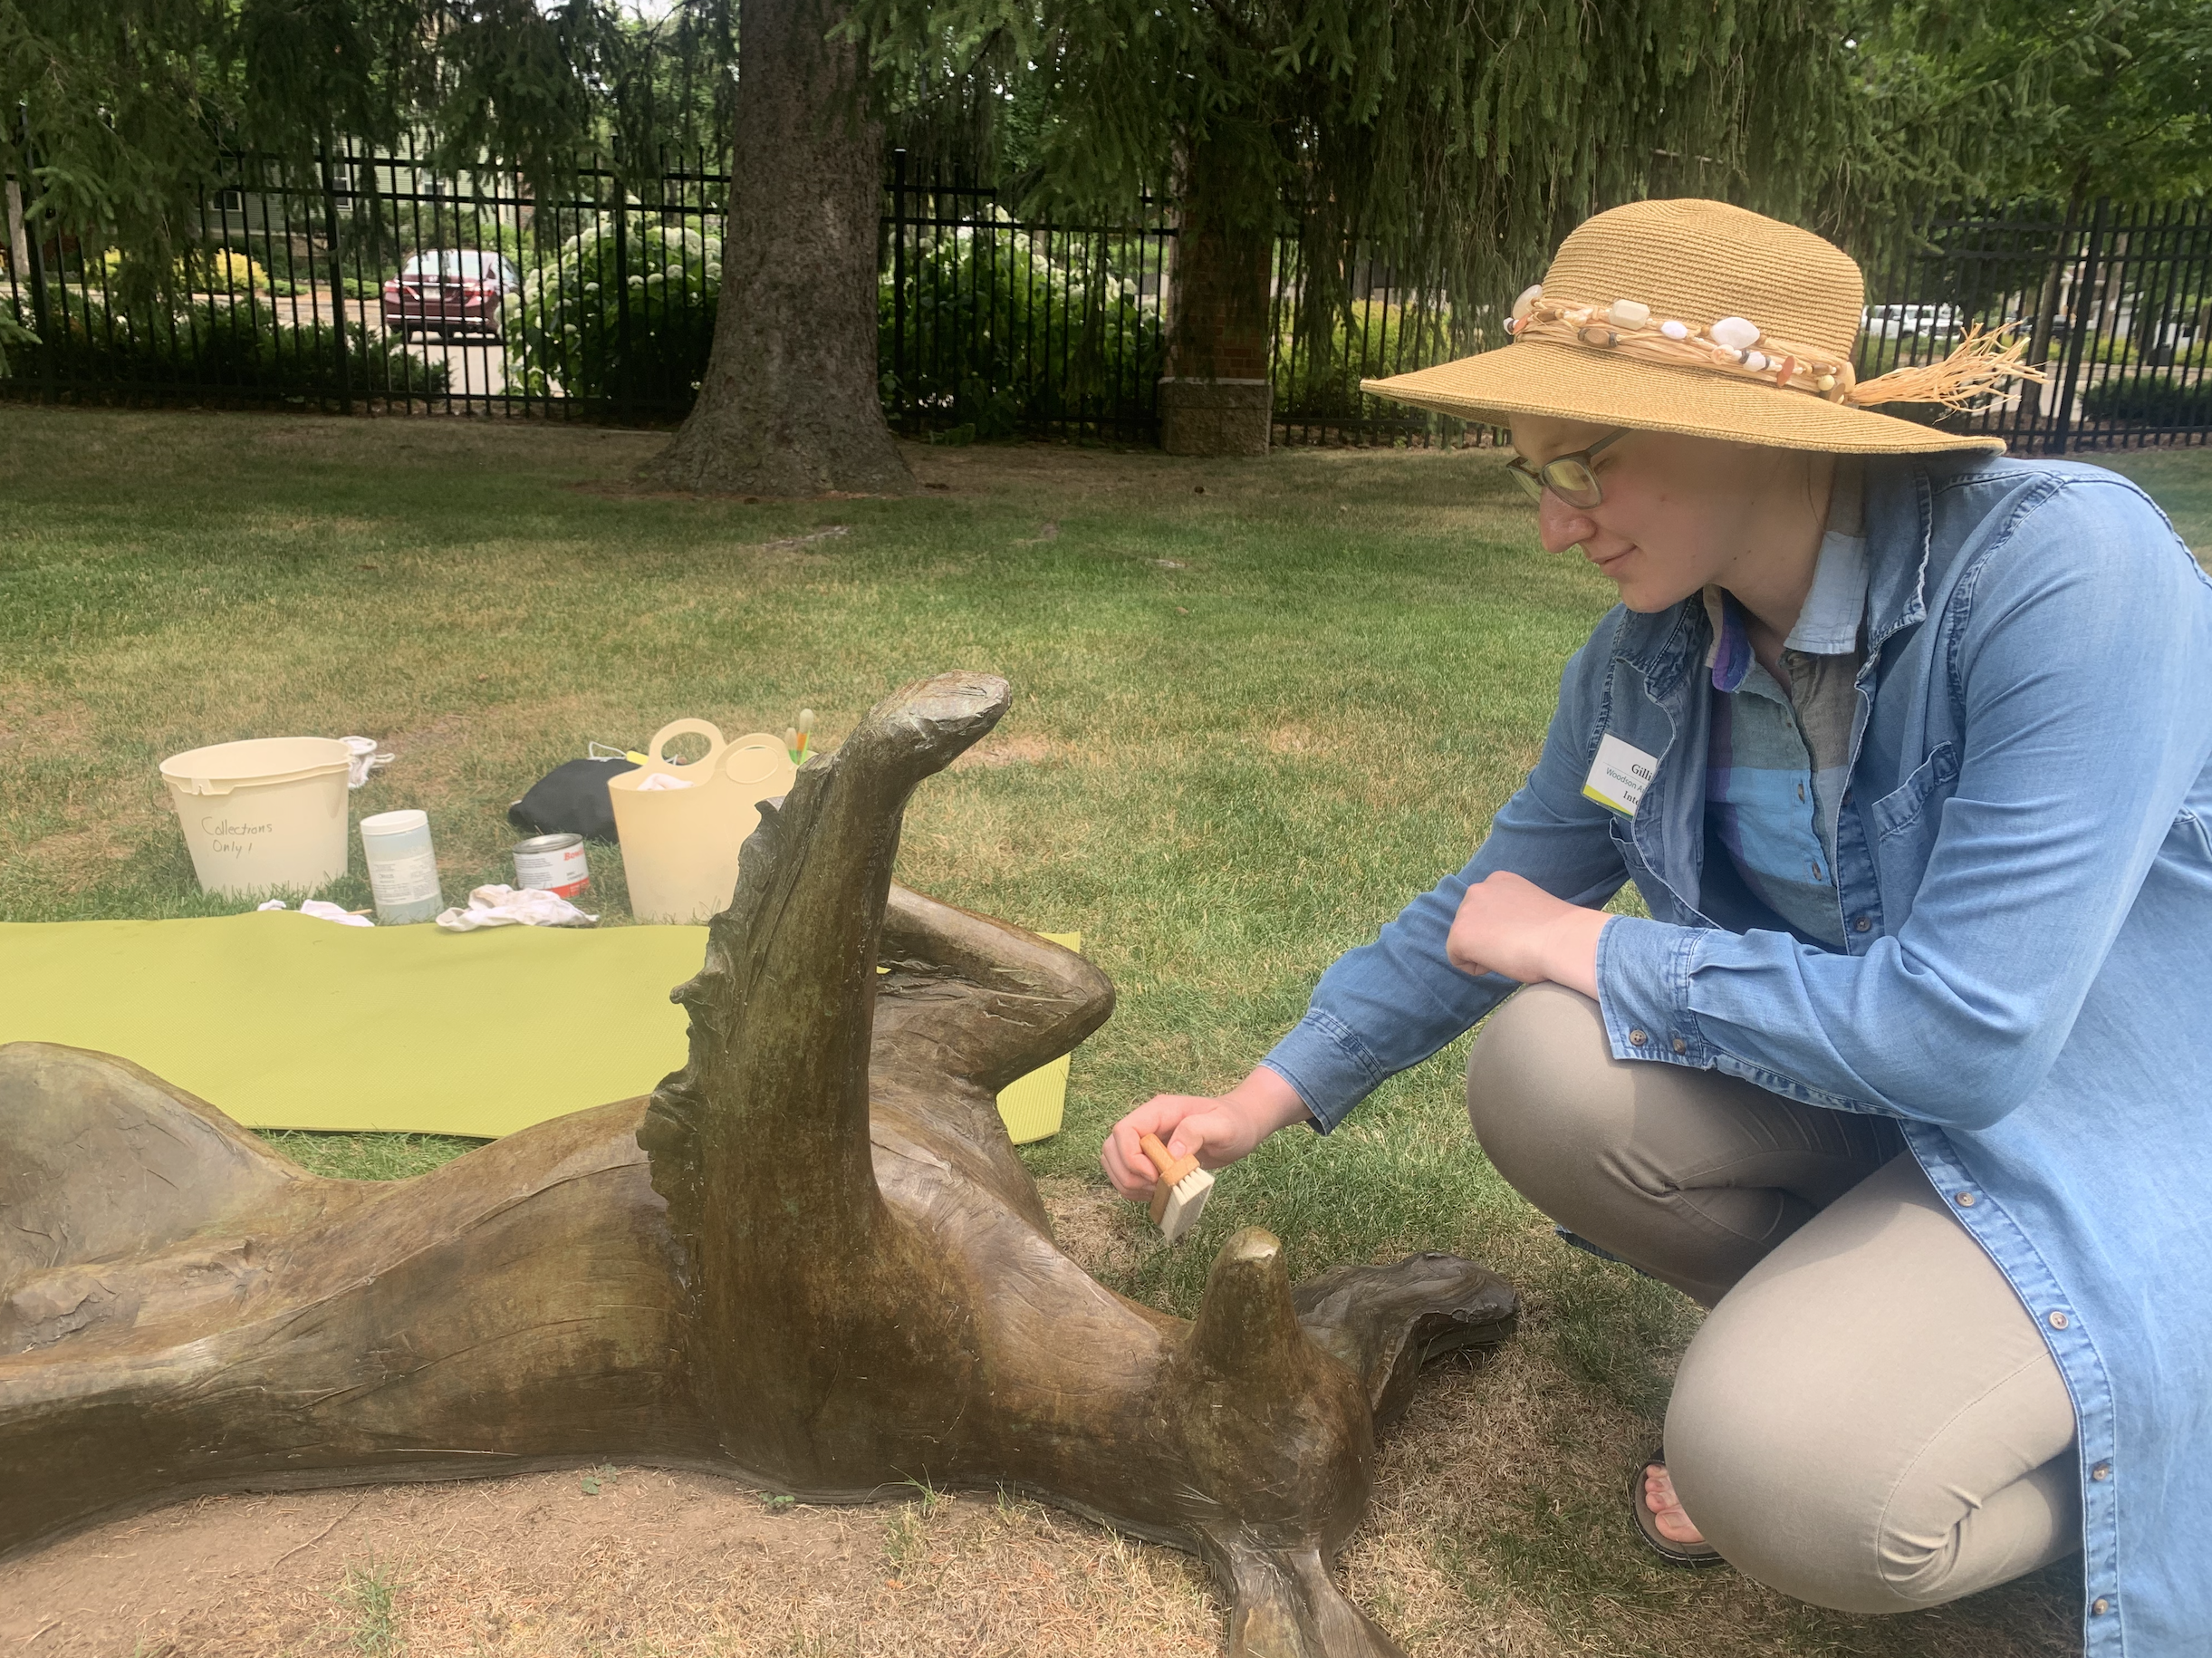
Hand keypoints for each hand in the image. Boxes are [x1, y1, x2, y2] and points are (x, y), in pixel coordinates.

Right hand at [1100, 1067, 1312, 1200]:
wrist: (1241, 1126)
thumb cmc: (1234, 1122)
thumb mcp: (1222, 1126)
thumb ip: (1196, 1132)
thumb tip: (1171, 1153)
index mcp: (1158, 1111)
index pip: (1123, 1130)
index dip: (1130, 1157)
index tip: (1155, 1175)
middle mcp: (1146, 1125)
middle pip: (1112, 1149)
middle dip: (1128, 1174)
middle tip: (1157, 1187)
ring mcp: (1145, 1142)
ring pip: (1113, 1163)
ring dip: (1128, 1184)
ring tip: (1157, 1192)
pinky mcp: (1149, 1158)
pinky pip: (1127, 1174)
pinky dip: (1135, 1189)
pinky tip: (1158, 1193)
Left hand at [1445, 870, 1608, 997]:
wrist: (1563, 940)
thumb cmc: (1558, 931)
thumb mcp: (1530, 907)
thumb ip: (1510, 911)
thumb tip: (1504, 929)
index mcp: (1498, 879)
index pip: (1486, 910)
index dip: (1501, 928)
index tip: (1522, 934)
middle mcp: (1478, 889)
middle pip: (1471, 924)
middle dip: (1488, 938)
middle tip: (1516, 946)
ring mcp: (1466, 910)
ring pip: (1464, 941)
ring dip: (1483, 952)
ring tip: (1510, 952)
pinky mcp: (1459, 934)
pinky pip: (1458, 960)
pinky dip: (1477, 968)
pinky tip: (1501, 961)